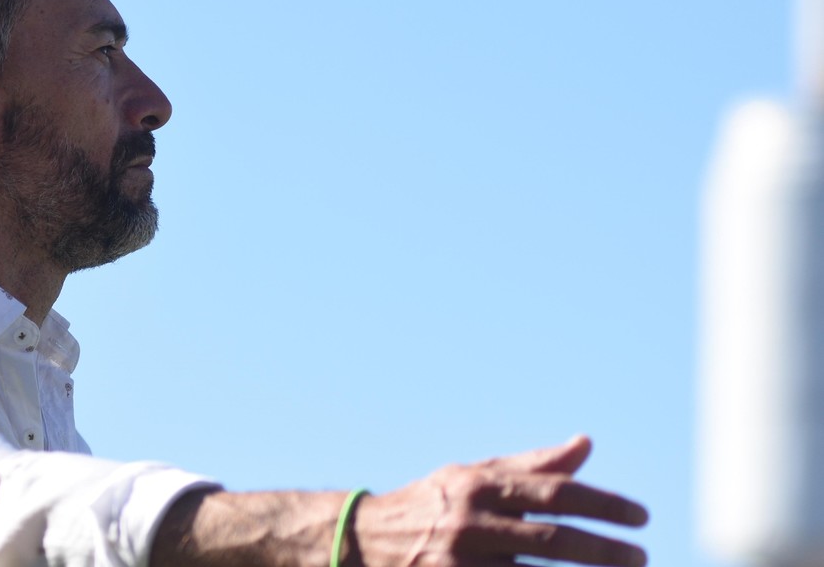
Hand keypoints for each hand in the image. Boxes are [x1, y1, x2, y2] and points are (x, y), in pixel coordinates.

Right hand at [352, 436, 647, 566]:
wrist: (359, 541)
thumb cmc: (430, 506)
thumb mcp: (473, 477)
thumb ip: (530, 467)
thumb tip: (585, 444)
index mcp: (480, 484)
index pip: (554, 492)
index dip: (602, 503)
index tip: (641, 517)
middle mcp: (470, 519)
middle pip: (551, 536)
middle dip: (603, 549)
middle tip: (641, 556)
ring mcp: (458, 559)